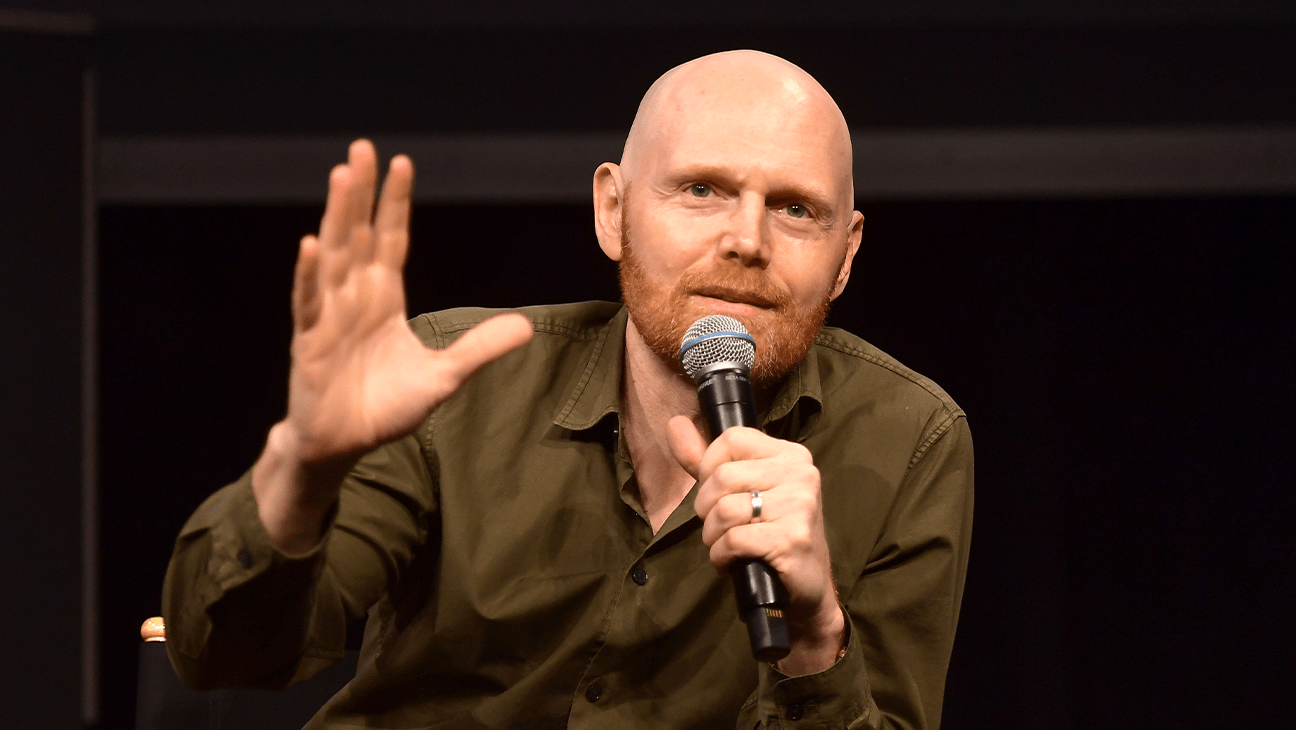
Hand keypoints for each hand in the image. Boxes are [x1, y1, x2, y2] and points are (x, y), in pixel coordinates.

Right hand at [253, 140, 532, 551]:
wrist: (345, 445)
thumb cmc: (386, 407)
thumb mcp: (444, 377)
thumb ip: (479, 350)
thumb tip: (525, 327)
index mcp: (383, 298)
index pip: (390, 239)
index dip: (395, 203)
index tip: (402, 163)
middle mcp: (354, 297)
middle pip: (359, 234)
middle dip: (362, 193)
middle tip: (362, 148)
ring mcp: (329, 316)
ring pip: (333, 257)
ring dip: (337, 218)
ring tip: (342, 177)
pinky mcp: (310, 342)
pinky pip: (309, 302)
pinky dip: (309, 275)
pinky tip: (311, 246)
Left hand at [666, 416, 844, 674]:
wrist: (808, 590)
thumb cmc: (772, 536)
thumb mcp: (743, 492)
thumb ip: (706, 459)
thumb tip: (675, 424)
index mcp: (792, 455)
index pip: (732, 439)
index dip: (709, 467)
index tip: (715, 494)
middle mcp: (801, 474)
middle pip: (723, 476)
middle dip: (706, 508)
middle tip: (719, 528)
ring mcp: (800, 507)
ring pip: (725, 509)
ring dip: (713, 536)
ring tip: (724, 546)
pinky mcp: (793, 539)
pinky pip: (734, 539)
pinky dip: (721, 555)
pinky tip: (730, 562)